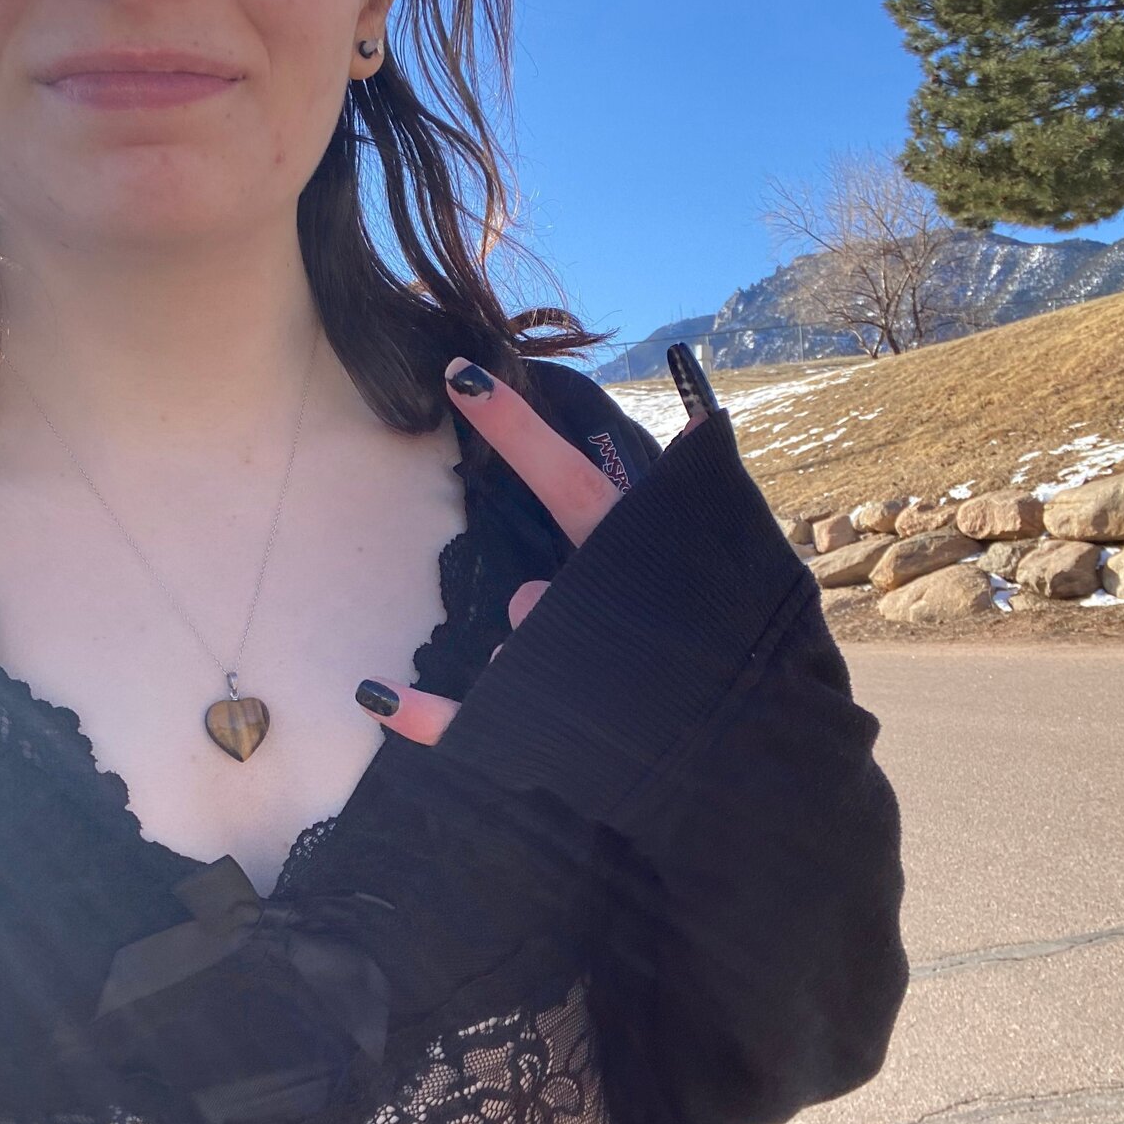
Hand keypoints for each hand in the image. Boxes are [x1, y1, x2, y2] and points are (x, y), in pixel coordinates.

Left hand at [354, 356, 710, 745]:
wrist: (750, 747)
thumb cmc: (721, 635)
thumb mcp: (718, 557)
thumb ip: (695, 492)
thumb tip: (702, 416)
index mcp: (637, 558)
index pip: (569, 481)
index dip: (518, 431)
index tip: (458, 376)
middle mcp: (600, 618)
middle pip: (536, 600)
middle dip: (539, 614)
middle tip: (554, 623)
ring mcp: (572, 680)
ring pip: (516, 654)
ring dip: (532, 662)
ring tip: (588, 691)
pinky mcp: (545, 729)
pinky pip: (468, 724)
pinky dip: (422, 717)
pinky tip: (374, 695)